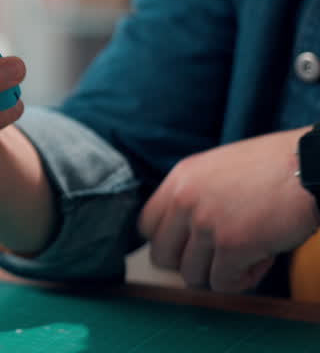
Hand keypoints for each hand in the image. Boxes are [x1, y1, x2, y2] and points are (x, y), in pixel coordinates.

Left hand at [138, 128, 319, 292]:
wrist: (310, 166)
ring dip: (219, 273)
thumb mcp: (217, 168)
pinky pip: (222, 283)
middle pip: (161, 256)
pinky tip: (262, 261)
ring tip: (246, 256)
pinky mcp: (231, 246)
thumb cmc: (273, 167)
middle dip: (189, 263)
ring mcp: (206, 224)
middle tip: (217, 257)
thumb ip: (195, 194)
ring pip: (191, 275)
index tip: (188, 246)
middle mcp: (184, 202)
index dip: (167, 242)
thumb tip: (184, 228)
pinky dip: (242, 280)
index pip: (145, 226)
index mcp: (178, 180)